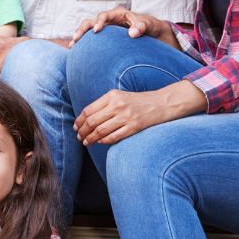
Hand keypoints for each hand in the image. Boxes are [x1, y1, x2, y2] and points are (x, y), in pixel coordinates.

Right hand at [71, 6, 174, 46]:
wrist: (155, 36)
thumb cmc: (152, 28)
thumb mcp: (150, 25)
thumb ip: (142, 26)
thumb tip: (132, 32)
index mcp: (118, 14)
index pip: (104, 15)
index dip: (99, 22)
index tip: (96, 31)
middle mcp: (109, 21)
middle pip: (90, 22)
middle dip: (82, 30)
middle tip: (76, 39)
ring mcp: (105, 31)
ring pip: (88, 31)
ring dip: (79, 38)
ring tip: (72, 47)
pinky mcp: (105, 40)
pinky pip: (92, 41)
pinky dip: (84, 46)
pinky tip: (78, 54)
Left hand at [73, 81, 205, 145]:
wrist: (162, 103)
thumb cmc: (138, 101)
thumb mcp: (120, 96)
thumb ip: (104, 105)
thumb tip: (85, 119)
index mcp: (112, 96)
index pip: (88, 110)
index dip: (79, 121)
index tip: (76, 128)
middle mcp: (118, 105)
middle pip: (92, 122)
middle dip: (82, 132)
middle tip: (79, 138)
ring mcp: (126, 116)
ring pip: (100, 131)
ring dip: (90, 139)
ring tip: (86, 142)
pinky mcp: (134, 127)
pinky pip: (113, 137)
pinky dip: (104, 141)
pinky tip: (100, 142)